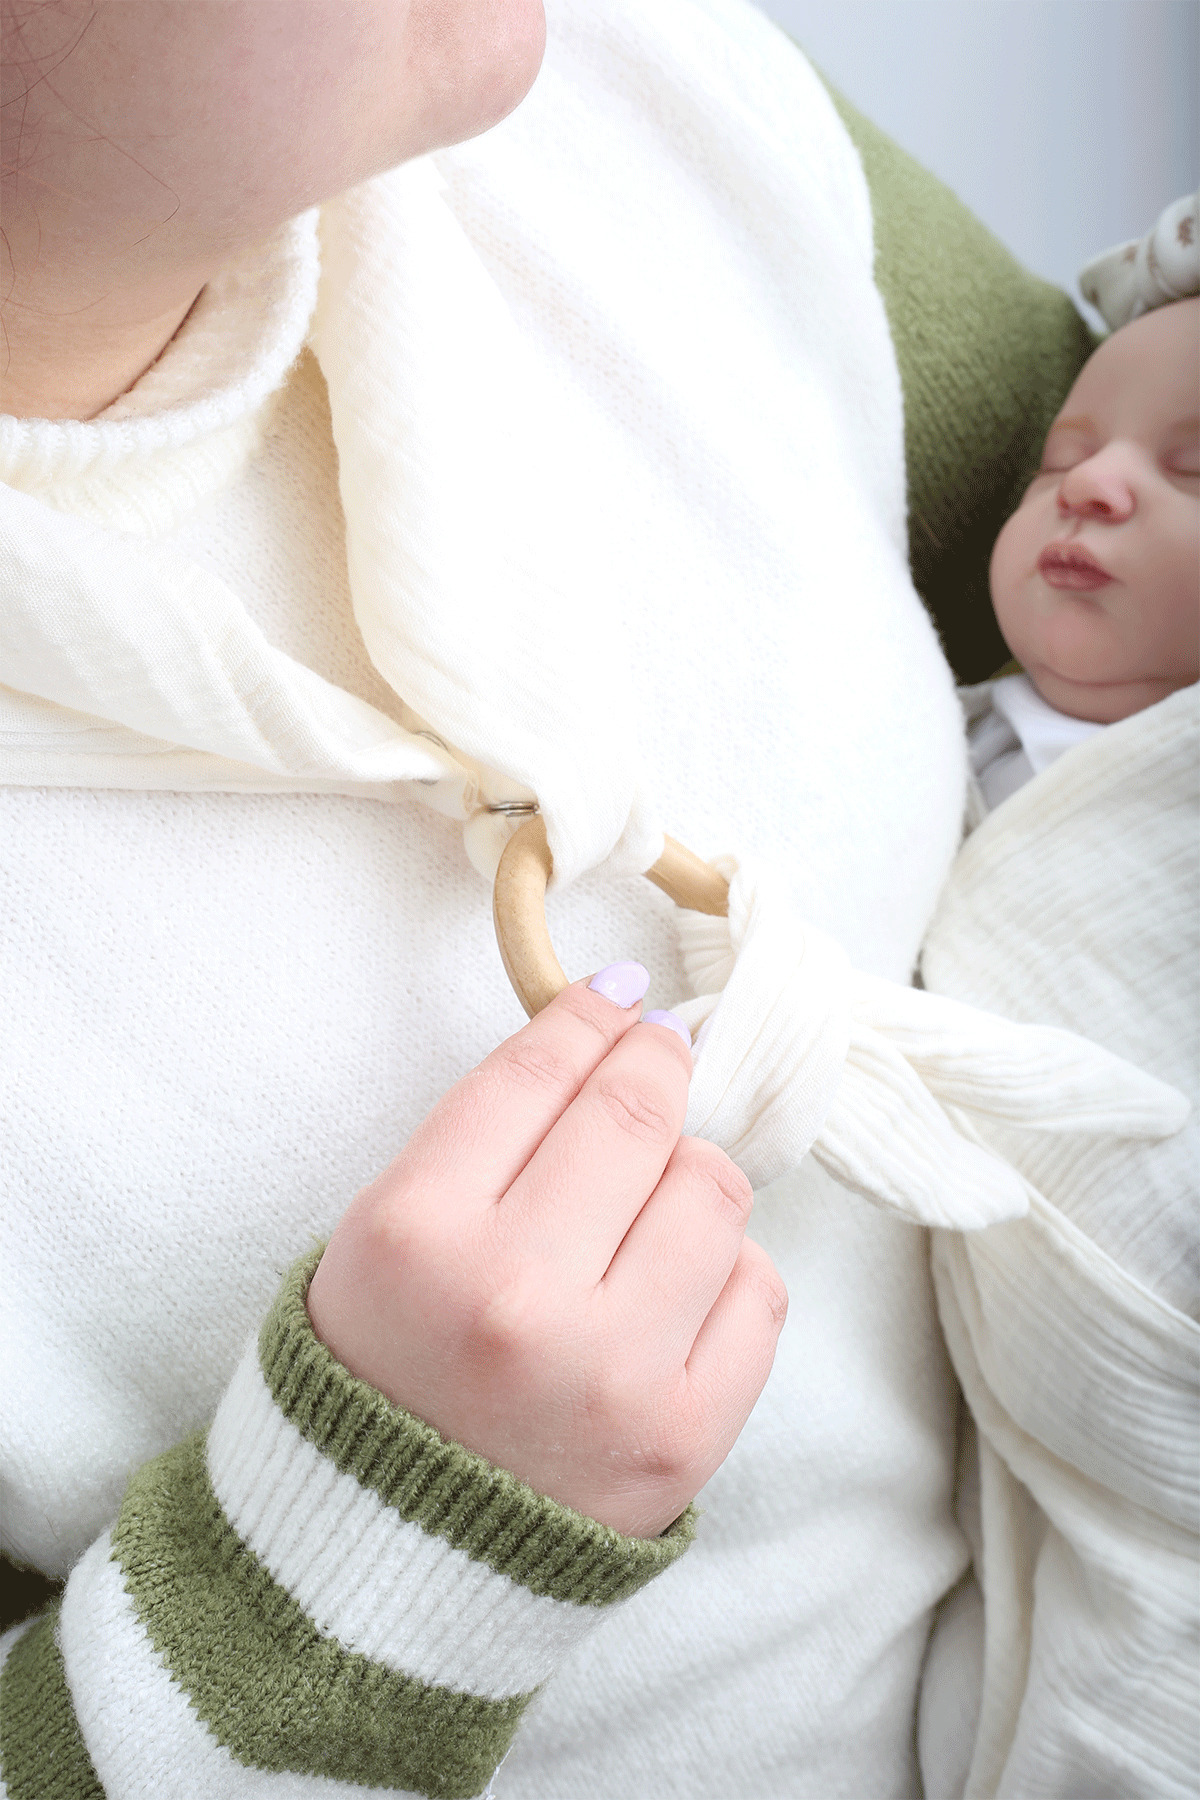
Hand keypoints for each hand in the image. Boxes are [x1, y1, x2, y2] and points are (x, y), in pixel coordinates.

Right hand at [306, 967, 787, 1537]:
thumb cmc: (388, 1369)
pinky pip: (758, 1290)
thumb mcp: (386, 1234)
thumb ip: (487, 1134)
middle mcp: (514, 1295)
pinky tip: (678, 1284)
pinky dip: (728, 1267)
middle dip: (656, 1064)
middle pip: (636, 1115)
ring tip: (656, 1197)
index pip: (534, 1075)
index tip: (619, 999)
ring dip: (693, 1172)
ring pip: (713, 1190)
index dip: (588, 1018)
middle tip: (658, 1055)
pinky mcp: (683, 1436)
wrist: (393, 1555)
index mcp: (416, 1233)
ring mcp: (609, 1371)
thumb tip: (611, 1021)